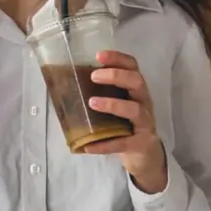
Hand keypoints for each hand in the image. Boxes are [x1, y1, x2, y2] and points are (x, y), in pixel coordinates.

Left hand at [85, 50, 168, 193]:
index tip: (98, 55)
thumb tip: (64, 86)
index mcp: (135, 90)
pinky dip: (105, 144)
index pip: (132, 67)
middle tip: (94, 76)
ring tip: (92, 103)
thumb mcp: (117, 106)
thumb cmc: (126, 125)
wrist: (145, 155)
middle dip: (116, 76)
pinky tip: (88, 146)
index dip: (118, 58)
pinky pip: (122, 143)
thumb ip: (100, 95)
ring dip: (112, 104)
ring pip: (134, 109)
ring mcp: (145, 123)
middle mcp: (143, 102)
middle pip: (136, 81)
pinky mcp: (140, 144)